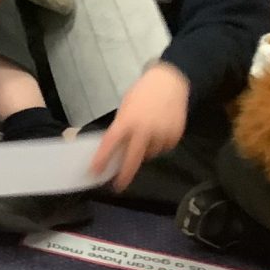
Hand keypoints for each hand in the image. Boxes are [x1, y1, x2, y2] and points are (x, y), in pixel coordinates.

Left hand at [90, 63, 189, 191]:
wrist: (169, 83)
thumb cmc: (142, 93)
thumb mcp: (126, 108)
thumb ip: (122, 127)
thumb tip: (116, 147)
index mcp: (127, 121)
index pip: (110, 144)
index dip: (102, 158)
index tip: (95, 171)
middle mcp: (144, 130)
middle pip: (132, 158)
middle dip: (125, 174)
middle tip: (118, 186)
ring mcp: (161, 134)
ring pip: (150, 154)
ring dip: (144, 151)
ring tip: (145, 134)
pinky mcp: (174, 136)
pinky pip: (163, 148)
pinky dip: (158, 145)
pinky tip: (158, 131)